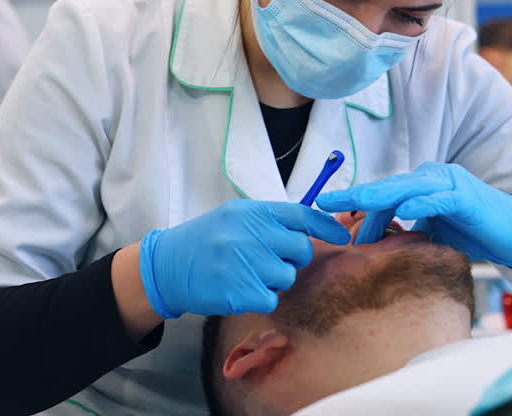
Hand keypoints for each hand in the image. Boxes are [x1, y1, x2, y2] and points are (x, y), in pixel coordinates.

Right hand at [139, 200, 349, 317]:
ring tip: (246, 274)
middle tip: (269, 261)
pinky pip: (270, 298)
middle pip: (300, 250)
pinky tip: (239, 289)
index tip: (343, 237)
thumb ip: (268, 222)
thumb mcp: (234, 218)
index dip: (327, 227)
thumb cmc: (205, 241)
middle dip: (291, 259)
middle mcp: (251, 234)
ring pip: (286, 277)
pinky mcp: (240, 291)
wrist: (167, 265)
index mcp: (252, 212)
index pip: (302, 215)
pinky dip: (259, 297)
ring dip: (273, 280)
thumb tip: (308, 231)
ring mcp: (245, 263)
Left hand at [316, 162, 511, 270]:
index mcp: (421, 185)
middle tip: (324, 202)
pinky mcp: (467, 198)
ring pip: (408, 188)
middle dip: (354, 195)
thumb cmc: (472, 231)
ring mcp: (450, 184)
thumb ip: (403, 231)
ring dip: (380, 196)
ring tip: (354, 203)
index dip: (354, 204)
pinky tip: (404, 210)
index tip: (324, 211)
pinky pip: (440, 199)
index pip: (381, 194)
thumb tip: (368, 240)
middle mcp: (432, 178)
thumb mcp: (431, 232)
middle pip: (386, 186)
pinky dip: (422, 203)